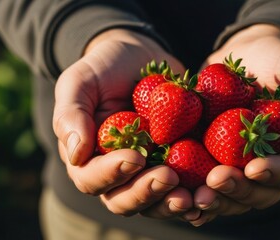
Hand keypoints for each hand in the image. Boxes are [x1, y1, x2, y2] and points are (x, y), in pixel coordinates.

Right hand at [52, 29, 192, 217]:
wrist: (140, 58)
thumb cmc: (105, 69)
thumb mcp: (80, 82)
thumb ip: (71, 115)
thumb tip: (75, 153)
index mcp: (88, 158)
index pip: (91, 179)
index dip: (111, 174)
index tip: (134, 156)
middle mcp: (117, 173)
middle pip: (124, 200)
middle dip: (146, 193)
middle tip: (168, 177)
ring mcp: (148, 172)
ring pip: (155, 202)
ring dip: (171, 203)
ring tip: (190, 196)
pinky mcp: (176, 165)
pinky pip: (184, 187)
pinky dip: (195, 194)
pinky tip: (209, 191)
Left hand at [189, 24, 279, 225]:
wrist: (247, 53)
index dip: (275, 174)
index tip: (254, 168)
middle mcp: (269, 166)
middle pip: (260, 193)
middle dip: (238, 190)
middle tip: (216, 179)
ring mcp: (239, 166)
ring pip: (231, 196)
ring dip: (214, 199)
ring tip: (194, 194)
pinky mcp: (212, 160)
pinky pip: (204, 184)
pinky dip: (192, 193)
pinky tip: (178, 195)